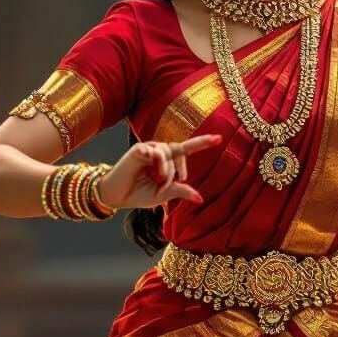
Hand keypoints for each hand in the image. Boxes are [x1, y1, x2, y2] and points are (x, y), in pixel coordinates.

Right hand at [96, 133, 222, 209]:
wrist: (118, 197)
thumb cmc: (140, 194)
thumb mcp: (164, 194)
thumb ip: (181, 191)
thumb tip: (201, 198)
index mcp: (168, 160)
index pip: (187, 149)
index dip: (203, 143)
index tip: (219, 138)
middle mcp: (160, 152)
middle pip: (180, 152)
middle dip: (178, 170)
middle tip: (164, 185)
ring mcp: (149, 149)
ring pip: (169, 154)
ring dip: (165, 172)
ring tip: (155, 181)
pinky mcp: (138, 150)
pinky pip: (155, 152)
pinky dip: (155, 162)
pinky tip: (147, 163)